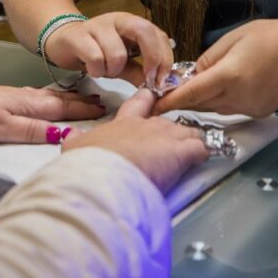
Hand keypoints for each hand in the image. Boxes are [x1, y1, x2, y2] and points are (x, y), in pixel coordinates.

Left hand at [0, 80, 105, 143]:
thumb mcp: (3, 129)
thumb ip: (35, 130)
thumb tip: (68, 133)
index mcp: (30, 103)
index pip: (66, 107)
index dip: (87, 110)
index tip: (109, 111)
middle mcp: (26, 97)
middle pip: (61, 99)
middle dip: (83, 102)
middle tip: (104, 103)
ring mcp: (15, 97)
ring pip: (50, 98)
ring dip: (69, 100)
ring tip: (85, 100)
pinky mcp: (4, 102)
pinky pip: (38, 99)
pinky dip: (52, 100)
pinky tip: (49, 102)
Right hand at [44, 11, 174, 86]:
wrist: (62, 41)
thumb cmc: (96, 51)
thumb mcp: (123, 63)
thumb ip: (140, 72)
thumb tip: (160, 87)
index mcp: (133, 24)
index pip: (159, 35)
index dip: (165, 58)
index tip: (162, 80)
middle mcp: (118, 20)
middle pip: (144, 31)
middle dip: (151, 58)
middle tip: (147, 80)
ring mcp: (97, 26)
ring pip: (117, 53)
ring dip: (114, 70)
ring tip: (106, 70)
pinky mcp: (78, 36)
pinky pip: (95, 59)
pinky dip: (97, 71)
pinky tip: (93, 69)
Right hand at [62, 88, 207, 193]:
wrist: (102, 179)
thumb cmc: (88, 164)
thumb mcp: (75, 149)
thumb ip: (76, 139)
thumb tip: (72, 135)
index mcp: (122, 123)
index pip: (139, 104)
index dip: (147, 101)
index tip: (152, 98)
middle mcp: (146, 126)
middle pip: (166, 122)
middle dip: (171, 131)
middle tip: (172, 142)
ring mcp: (166, 137)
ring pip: (187, 131)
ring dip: (190, 141)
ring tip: (194, 150)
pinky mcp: (182, 153)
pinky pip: (201, 147)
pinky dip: (205, 152)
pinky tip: (205, 157)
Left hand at [152, 19, 277, 117]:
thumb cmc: (267, 36)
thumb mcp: (231, 40)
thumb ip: (207, 60)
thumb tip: (190, 76)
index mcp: (229, 76)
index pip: (191, 93)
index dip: (168, 100)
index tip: (151, 104)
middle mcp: (238, 97)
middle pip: (200, 104)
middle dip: (181, 100)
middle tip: (164, 93)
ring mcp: (250, 108)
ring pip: (214, 109)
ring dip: (201, 101)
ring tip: (191, 89)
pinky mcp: (259, 113)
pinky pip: (231, 109)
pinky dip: (220, 102)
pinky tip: (221, 89)